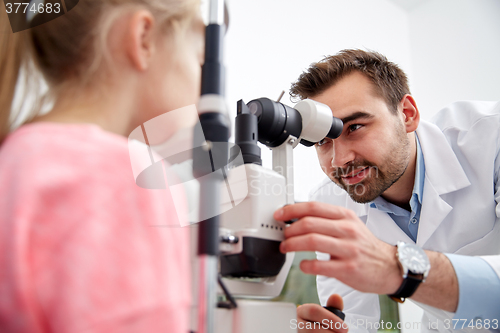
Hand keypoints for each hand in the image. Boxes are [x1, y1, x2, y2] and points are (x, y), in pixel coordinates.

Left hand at [275, 202, 401, 294]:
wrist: (390, 266)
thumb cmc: (364, 246)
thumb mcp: (350, 225)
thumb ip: (327, 220)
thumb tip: (298, 217)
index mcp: (345, 216)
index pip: (313, 207)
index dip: (292, 209)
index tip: (279, 214)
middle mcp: (347, 230)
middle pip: (309, 223)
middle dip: (289, 229)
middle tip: (282, 235)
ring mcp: (348, 249)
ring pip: (312, 241)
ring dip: (292, 244)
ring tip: (286, 248)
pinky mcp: (348, 268)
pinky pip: (320, 265)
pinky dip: (306, 265)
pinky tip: (302, 265)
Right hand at [296, 294, 347, 331]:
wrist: (312, 331)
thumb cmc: (321, 324)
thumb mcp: (327, 315)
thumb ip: (334, 307)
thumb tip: (336, 296)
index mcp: (302, 311)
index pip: (313, 311)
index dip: (330, 319)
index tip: (344, 327)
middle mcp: (296, 322)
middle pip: (311, 329)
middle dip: (330, 332)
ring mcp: (296, 332)